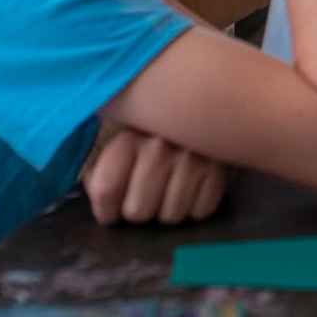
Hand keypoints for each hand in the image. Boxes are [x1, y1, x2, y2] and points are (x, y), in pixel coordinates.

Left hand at [82, 126, 226, 224]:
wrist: (201, 100)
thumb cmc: (148, 128)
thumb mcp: (114, 137)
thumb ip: (97, 168)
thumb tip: (95, 198)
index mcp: (127, 134)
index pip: (106, 191)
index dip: (105, 210)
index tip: (110, 209)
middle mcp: (161, 145)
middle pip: (137, 211)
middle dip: (137, 210)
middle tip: (143, 195)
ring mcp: (194, 157)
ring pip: (170, 217)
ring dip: (167, 210)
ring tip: (168, 190)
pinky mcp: (220, 167)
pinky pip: (201, 211)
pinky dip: (195, 207)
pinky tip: (192, 187)